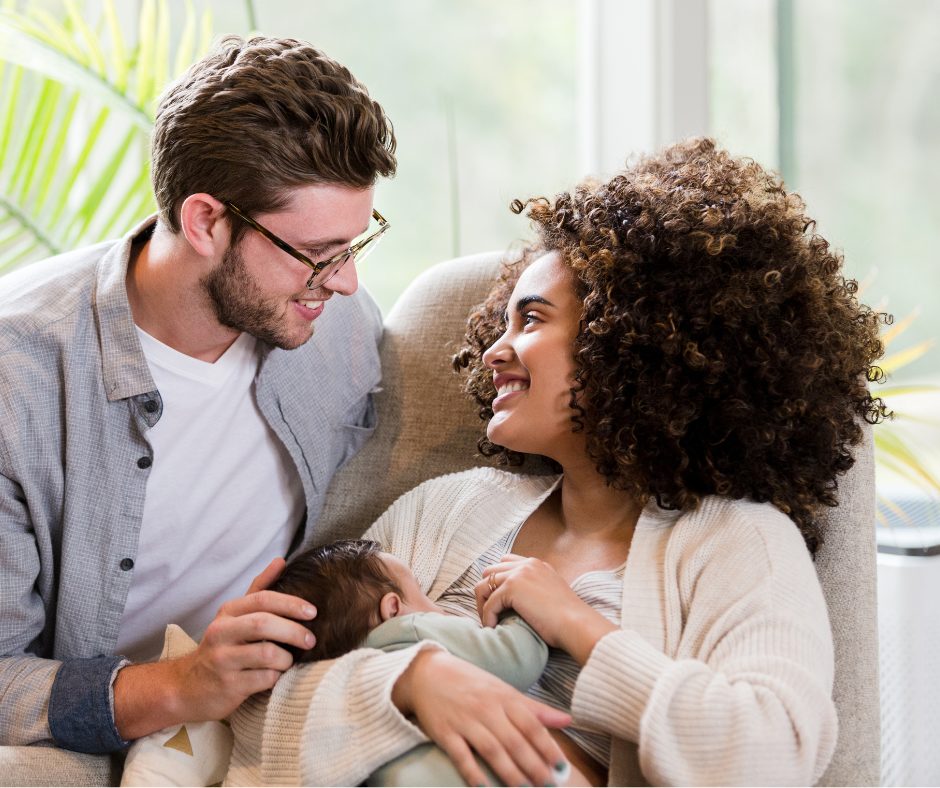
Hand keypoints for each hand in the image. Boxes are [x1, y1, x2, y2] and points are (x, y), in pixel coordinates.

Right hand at [114, 558, 315, 738]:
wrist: (187, 687)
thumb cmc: (222, 647)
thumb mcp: (235, 615)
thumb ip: (259, 588)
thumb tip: (281, 561)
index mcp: (227, 612)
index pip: (262, 599)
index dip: (291, 603)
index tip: (313, 612)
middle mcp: (221, 632)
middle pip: (264, 624)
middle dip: (293, 631)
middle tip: (310, 640)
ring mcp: (222, 660)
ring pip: (267, 653)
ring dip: (286, 658)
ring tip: (288, 661)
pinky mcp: (228, 686)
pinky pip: (264, 679)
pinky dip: (276, 677)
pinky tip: (275, 676)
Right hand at [393, 649, 571, 786]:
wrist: (428, 672)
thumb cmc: (472, 683)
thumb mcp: (503, 690)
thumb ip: (535, 708)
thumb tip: (568, 720)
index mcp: (504, 697)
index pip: (531, 724)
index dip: (547, 746)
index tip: (561, 767)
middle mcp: (486, 709)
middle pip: (514, 741)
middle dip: (533, 765)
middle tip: (548, 785)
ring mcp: (465, 721)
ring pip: (491, 750)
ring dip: (509, 772)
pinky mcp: (444, 732)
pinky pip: (461, 755)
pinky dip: (472, 772)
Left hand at [476, 555, 615, 661]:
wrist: (576, 624)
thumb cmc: (566, 618)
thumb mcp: (550, 594)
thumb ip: (533, 589)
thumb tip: (514, 601)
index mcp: (536, 564)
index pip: (504, 563)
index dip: (497, 582)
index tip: (498, 602)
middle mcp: (526, 564)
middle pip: (490, 572)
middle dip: (486, 592)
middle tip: (490, 613)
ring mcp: (519, 574)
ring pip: (483, 585)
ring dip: (482, 605)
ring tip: (490, 622)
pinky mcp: (512, 587)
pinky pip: (489, 603)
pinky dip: (487, 617)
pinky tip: (494, 628)